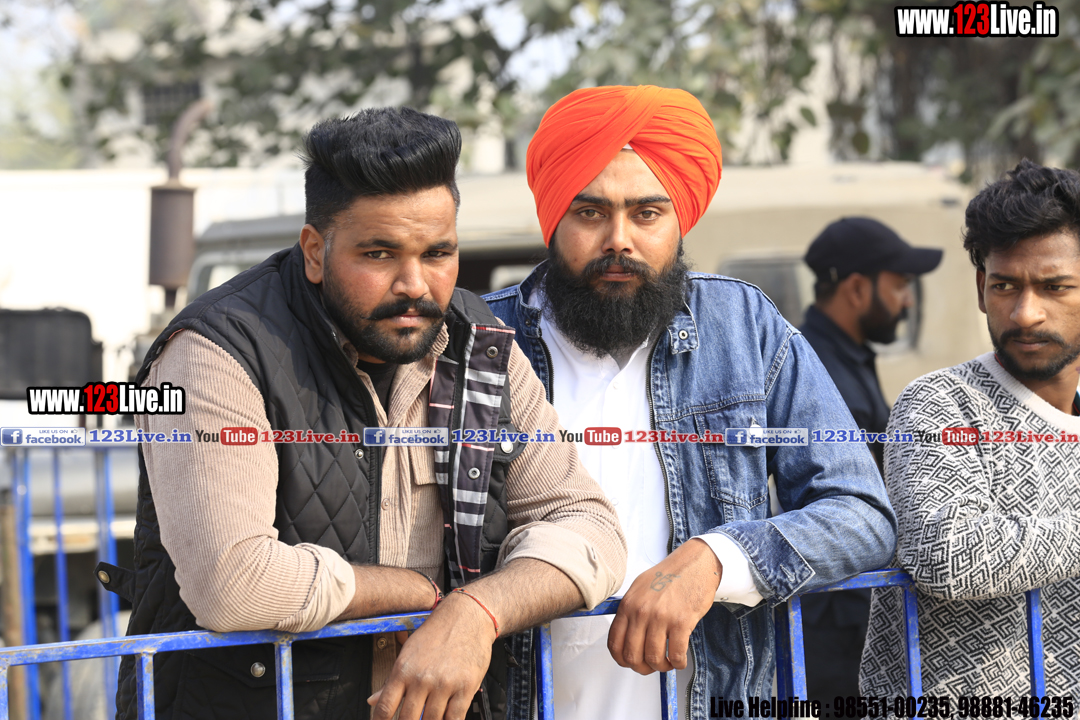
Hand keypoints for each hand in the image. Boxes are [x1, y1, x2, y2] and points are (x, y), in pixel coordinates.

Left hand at [368, 590, 496, 719]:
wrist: (467, 616)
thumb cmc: (437, 633)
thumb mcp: (408, 653)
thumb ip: (391, 681)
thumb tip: (372, 700)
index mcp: (403, 670)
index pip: (384, 708)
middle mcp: (422, 679)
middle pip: (407, 719)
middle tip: (414, 717)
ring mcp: (444, 684)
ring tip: (431, 715)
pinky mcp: (466, 687)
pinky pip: (455, 718)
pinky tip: (447, 717)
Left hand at [607, 538, 721, 674]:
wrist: (694, 564)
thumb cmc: (669, 576)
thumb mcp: (639, 589)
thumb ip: (630, 612)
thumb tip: (626, 639)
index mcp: (628, 605)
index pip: (614, 643)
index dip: (622, 660)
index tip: (630, 662)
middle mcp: (641, 612)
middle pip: (632, 656)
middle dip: (642, 667)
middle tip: (651, 665)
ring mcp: (661, 617)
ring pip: (654, 658)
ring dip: (662, 666)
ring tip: (668, 662)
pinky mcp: (681, 622)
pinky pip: (676, 654)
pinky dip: (678, 663)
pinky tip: (680, 659)